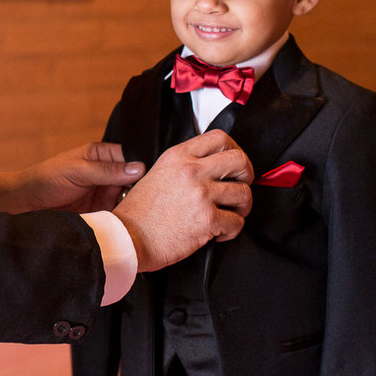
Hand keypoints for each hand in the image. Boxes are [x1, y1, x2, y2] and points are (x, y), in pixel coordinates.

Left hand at [0, 142, 144, 213]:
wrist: (27, 204)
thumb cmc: (47, 179)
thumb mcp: (78, 171)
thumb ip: (107, 171)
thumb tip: (139, 167)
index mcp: (102, 155)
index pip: (131, 158)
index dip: (143, 168)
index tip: (156, 179)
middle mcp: (108, 173)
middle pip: (135, 180)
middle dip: (144, 188)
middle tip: (155, 199)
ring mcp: (106, 193)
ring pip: (130, 198)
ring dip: (136, 205)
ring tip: (147, 213)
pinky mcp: (103, 212)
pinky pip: (120, 214)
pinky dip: (126, 218)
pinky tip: (133, 222)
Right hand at [113, 130, 251, 272]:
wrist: (128, 237)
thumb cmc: (140, 211)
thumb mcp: (158, 173)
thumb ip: (184, 165)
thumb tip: (211, 168)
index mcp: (179, 156)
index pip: (220, 138)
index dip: (234, 150)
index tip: (234, 164)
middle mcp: (191, 171)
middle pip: (240, 161)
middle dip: (246, 176)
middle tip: (239, 187)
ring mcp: (201, 194)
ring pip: (244, 193)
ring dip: (242, 207)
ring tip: (230, 214)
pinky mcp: (207, 220)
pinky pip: (238, 222)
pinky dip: (232, 230)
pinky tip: (220, 233)